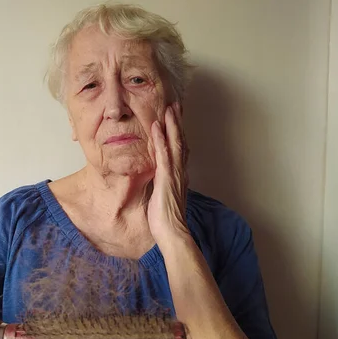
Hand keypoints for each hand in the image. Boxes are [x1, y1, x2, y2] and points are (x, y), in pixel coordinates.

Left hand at [148, 103, 189, 244]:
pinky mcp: (166, 178)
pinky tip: (157, 127)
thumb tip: (157, 181)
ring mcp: (174, 174)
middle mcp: (179, 172)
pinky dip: (161, 139)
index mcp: (178, 176)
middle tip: (176, 106)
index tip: (175, 119)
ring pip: (175, 144)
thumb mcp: (162, 198)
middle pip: (180, 142)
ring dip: (171, 125)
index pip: (179, 150)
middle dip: (177, 123)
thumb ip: (162, 186)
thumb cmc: (165, 220)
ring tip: (169, 108)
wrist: (172, 233)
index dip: (178, 134)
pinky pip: (163, 154)